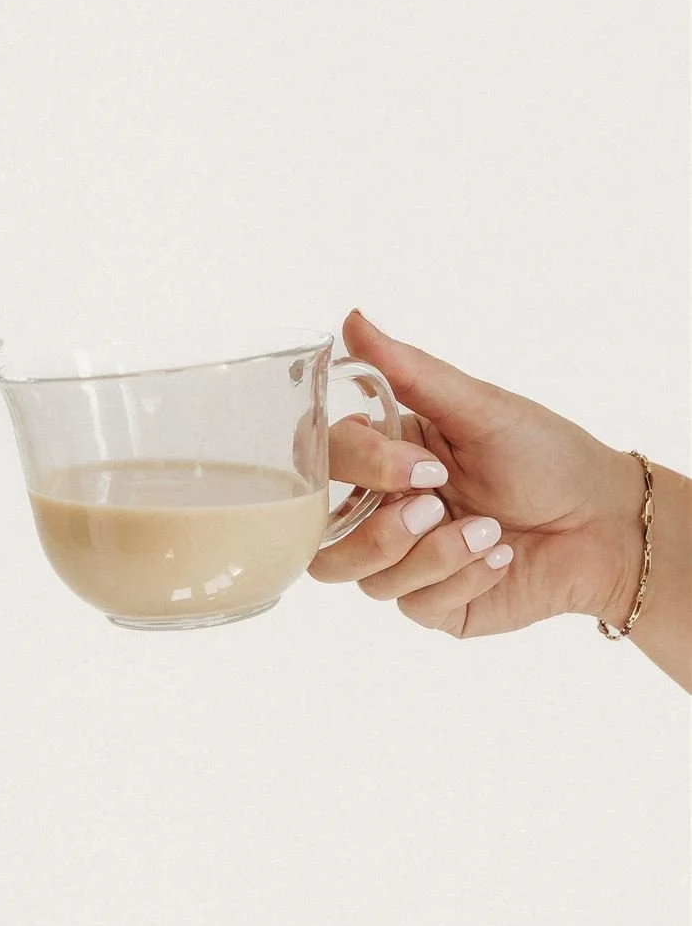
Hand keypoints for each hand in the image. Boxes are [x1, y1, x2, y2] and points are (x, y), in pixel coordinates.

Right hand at [312, 311, 645, 639]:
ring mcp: (405, 561)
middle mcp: (383, 510)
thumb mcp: (477, 407)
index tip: (420, 463)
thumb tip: (351, 320)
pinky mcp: (435, 605)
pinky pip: (415, 604)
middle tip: (436, 505)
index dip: (358, 465)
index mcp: (383, 456)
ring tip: (487, 530)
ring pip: (364, 577)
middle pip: (320, 537)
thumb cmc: (546, 455)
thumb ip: (408, 371)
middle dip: (379, 527)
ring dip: (430, 554)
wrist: (605, 523)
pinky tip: (501, 557)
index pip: (326, 461)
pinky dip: (463, 577)